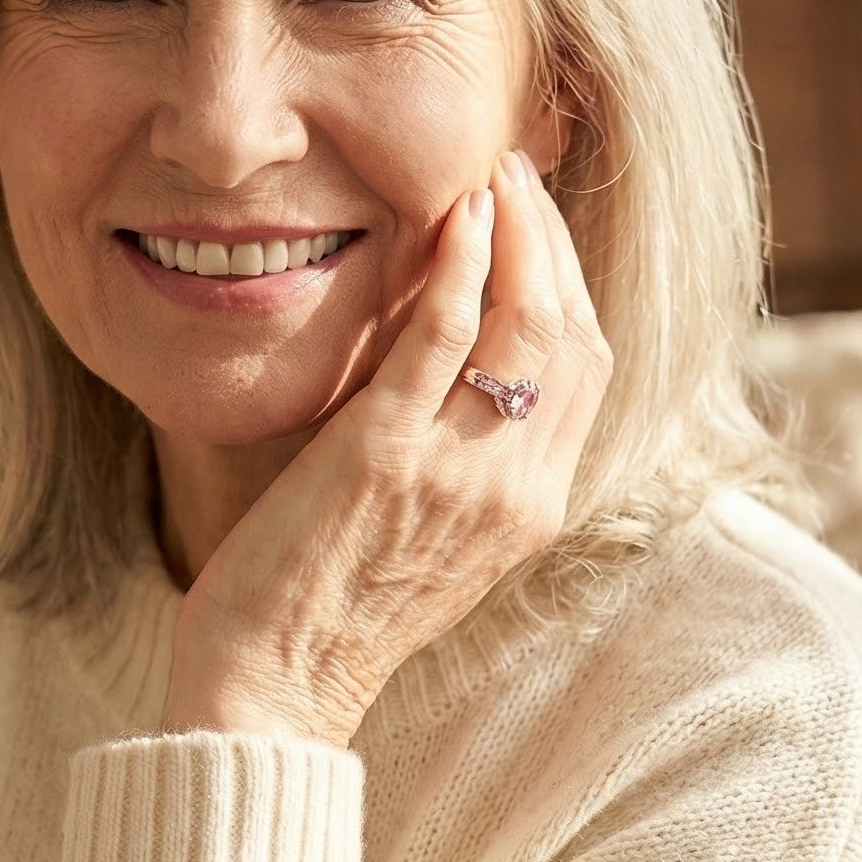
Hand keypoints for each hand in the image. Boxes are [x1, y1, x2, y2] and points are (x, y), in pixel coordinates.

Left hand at [160, 147, 614, 747]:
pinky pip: (446, 335)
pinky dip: (461, 263)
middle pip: (572, 334)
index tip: (537, 224)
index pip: (589, 370)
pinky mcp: (384, 454)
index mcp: (532, 511)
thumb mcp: (428, 537)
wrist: (272, 687)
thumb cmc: (329, 611)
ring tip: (489, 174)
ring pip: (527, 322)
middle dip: (553, 241)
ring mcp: (457, 472)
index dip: (572, 282)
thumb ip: (459, 460)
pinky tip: (454, 215)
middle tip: (516, 174)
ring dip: (517, 231)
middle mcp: (513, 491)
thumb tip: (452, 364)